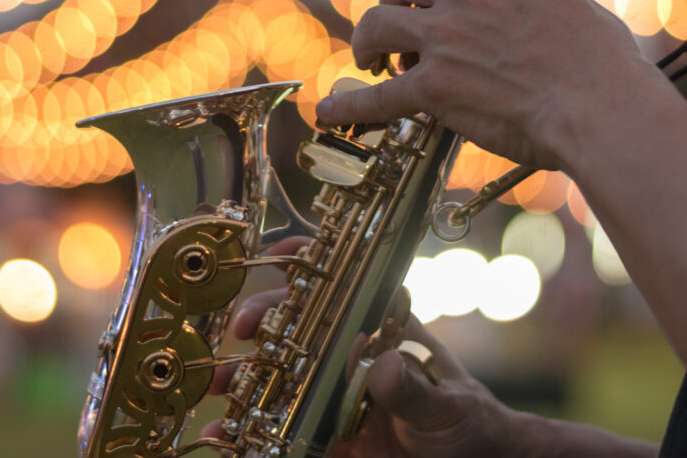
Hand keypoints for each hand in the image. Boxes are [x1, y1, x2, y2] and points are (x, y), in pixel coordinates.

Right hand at [202, 238, 524, 456]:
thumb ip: (413, 389)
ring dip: (246, 375)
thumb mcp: (447, 404)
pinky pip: (284, 429)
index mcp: (385, 332)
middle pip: (301, 325)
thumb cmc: (468, 421)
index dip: (312, 263)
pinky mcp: (328, 435)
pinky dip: (251, 430)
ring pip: (283, 374)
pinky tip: (225, 432)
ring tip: (219, 383)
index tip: (280, 251)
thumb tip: (382, 363)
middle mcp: (354, 356)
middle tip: (242, 329)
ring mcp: (337, 394)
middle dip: (265, 320)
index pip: (346, 286)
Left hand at [316, 0, 649, 170]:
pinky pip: (379, 96)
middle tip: (399, 15)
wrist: (600, 111)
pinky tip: (330, 112)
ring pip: (377, 22)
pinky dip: (351, 105)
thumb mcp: (581, 3)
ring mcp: (445, 36)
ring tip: (370, 58)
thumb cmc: (604, 63)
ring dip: (368, 38)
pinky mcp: (434, 85)